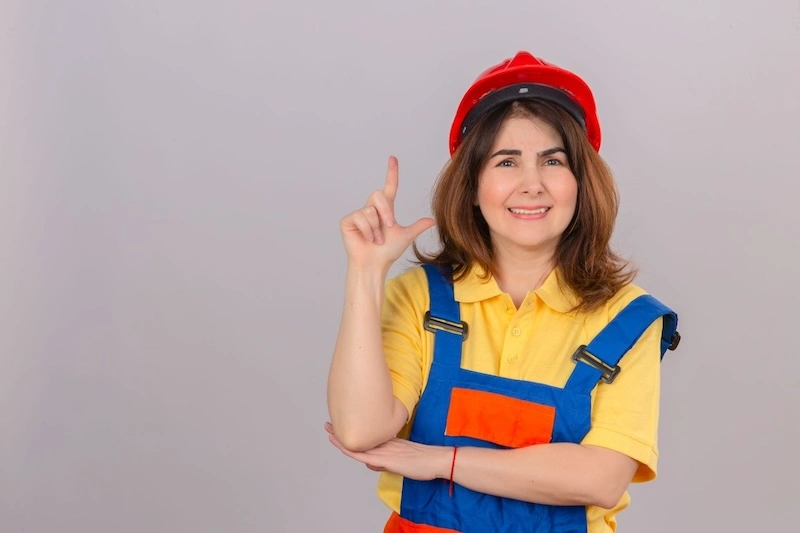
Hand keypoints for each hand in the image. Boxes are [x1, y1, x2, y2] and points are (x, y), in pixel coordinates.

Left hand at [325, 422, 449, 480]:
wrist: (436, 460)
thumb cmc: (423, 461)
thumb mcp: (401, 462)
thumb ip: (385, 462)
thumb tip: (371, 464)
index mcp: (388, 443)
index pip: (365, 437)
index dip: (352, 432)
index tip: (341, 425)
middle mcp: (384, 444)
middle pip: (359, 437)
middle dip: (342, 432)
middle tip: (328, 424)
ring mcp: (384, 451)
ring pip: (358, 444)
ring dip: (342, 439)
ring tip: (329, 430)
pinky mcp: (386, 459)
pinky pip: (364, 456)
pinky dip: (352, 451)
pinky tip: (342, 446)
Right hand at [339, 156, 435, 269]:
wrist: (375, 264)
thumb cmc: (387, 252)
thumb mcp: (406, 236)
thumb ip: (417, 226)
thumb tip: (433, 220)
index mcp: (385, 210)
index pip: (389, 187)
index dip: (391, 173)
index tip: (393, 158)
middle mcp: (371, 208)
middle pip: (379, 195)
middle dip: (386, 212)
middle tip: (389, 228)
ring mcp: (358, 214)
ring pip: (371, 210)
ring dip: (377, 228)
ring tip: (375, 240)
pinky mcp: (348, 221)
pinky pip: (361, 217)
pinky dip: (367, 230)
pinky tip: (366, 239)